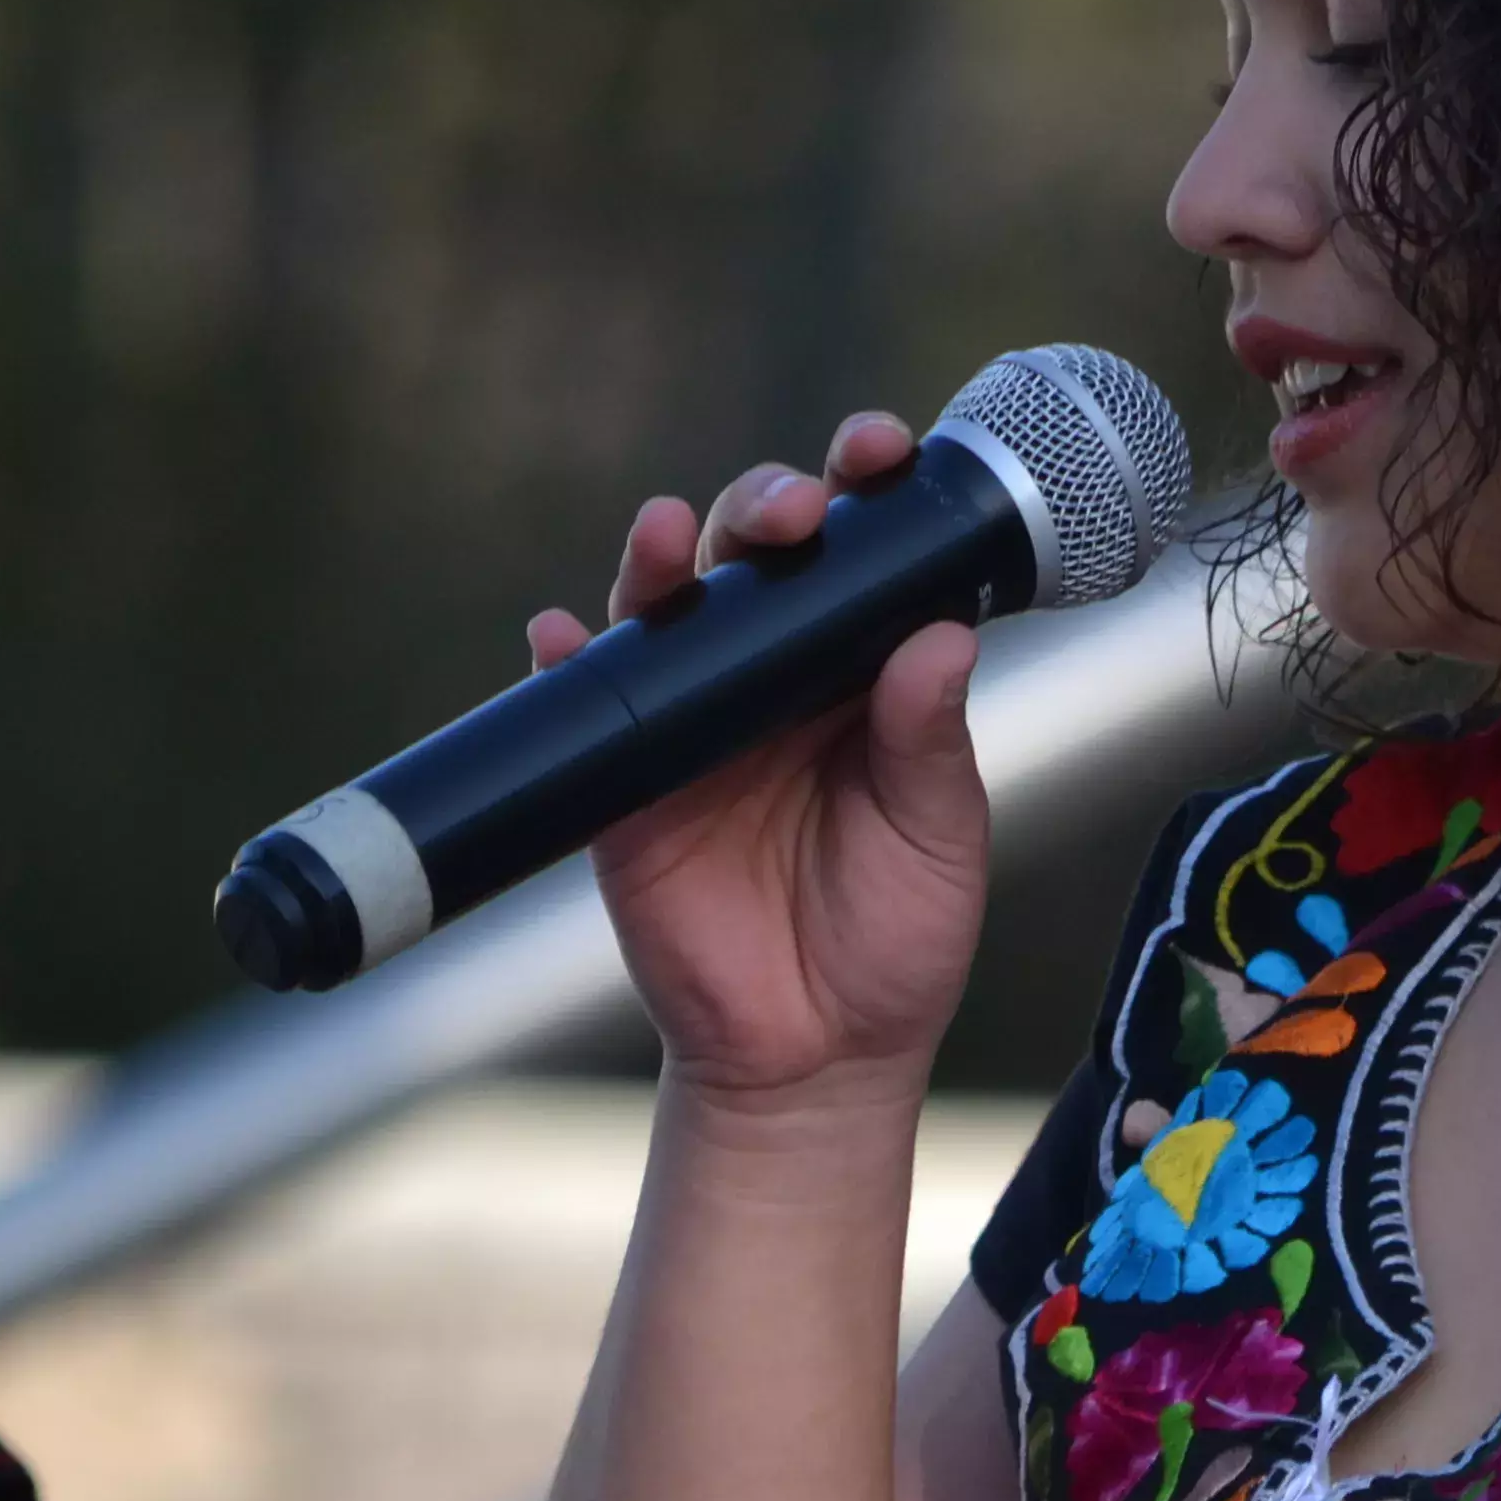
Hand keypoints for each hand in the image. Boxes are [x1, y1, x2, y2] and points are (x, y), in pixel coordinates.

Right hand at [529, 411, 987, 1101]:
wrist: (818, 1052)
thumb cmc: (896, 935)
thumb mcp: (938, 836)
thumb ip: (928, 741)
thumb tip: (941, 638)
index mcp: (861, 668)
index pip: (861, 552)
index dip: (866, 486)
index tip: (883, 448)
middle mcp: (773, 674)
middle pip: (755, 554)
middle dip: (767, 505)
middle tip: (796, 510)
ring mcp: (694, 719)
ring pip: (666, 607)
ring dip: (662, 558)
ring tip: (670, 538)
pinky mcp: (626, 780)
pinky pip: (583, 703)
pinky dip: (565, 662)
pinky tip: (559, 635)